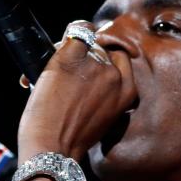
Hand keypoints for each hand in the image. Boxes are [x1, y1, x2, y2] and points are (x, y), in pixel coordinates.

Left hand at [16, 21, 138, 163]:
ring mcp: (95, 65)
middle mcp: (116, 75)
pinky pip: (75, 32)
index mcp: (128, 92)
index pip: (121, 58)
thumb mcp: (103, 117)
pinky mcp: (71, 57)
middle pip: (103, 49)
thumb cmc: (71, 139)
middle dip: (86, 57)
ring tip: (54, 75)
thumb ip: (104, 94)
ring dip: (70, 52)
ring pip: (87, 42)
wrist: (52, 148)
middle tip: (68, 74)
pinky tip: (56, 49)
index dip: (105, 59)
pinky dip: (65, 38)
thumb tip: (90, 70)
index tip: (91, 65)